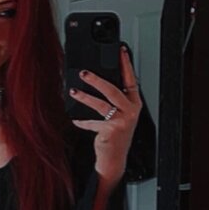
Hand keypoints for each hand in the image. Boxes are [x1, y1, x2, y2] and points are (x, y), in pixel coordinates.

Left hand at [69, 44, 142, 180]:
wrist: (115, 159)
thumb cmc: (116, 136)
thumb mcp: (119, 116)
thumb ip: (114, 101)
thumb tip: (97, 82)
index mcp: (134, 103)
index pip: (131, 79)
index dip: (126, 64)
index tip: (120, 50)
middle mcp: (131, 111)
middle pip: (113, 90)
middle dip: (97, 80)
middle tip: (84, 73)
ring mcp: (122, 121)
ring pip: (101, 104)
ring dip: (85, 97)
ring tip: (74, 91)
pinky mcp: (111, 130)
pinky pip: (93, 122)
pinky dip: (82, 121)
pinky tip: (75, 119)